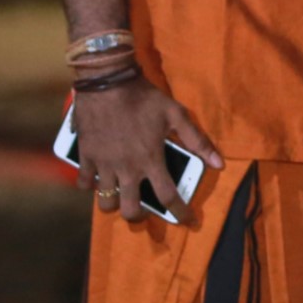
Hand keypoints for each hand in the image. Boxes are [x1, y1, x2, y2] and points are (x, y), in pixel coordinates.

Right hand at [73, 76, 222, 225]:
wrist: (107, 82)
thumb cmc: (144, 98)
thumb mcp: (176, 115)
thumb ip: (197, 140)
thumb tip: (219, 163)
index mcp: (151, 160)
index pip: (168, 197)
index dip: (180, 213)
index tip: (187, 220)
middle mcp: (126, 168)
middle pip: (130, 210)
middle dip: (138, 217)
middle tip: (143, 211)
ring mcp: (103, 164)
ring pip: (105, 201)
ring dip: (113, 204)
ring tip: (121, 196)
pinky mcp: (85, 156)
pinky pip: (84, 181)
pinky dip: (90, 185)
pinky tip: (97, 180)